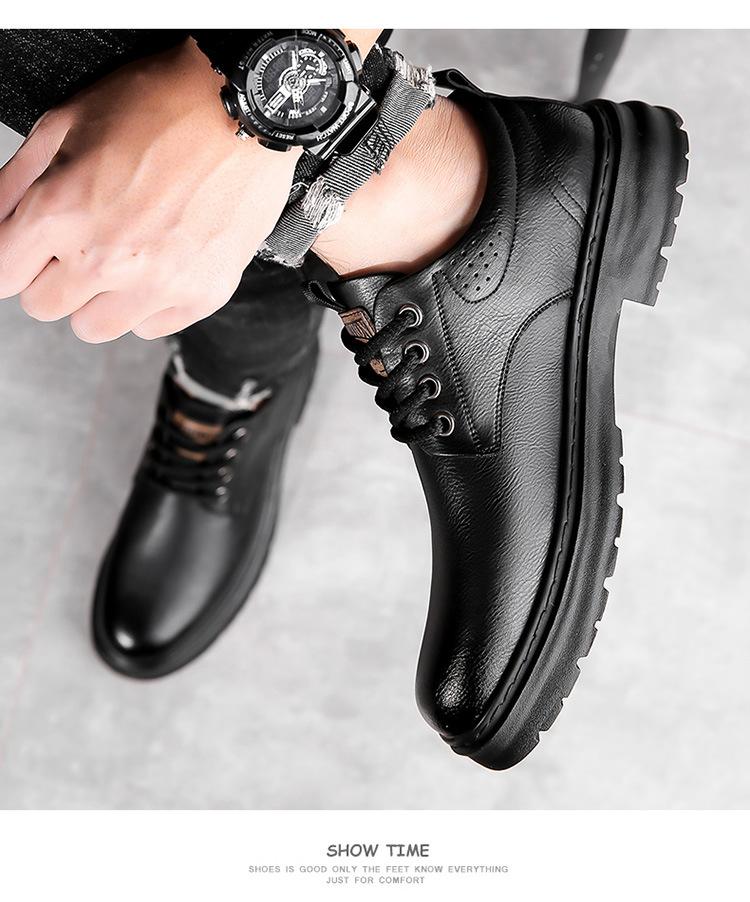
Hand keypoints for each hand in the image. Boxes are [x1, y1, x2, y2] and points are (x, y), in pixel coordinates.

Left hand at [0, 39, 298, 341]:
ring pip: (95, 328)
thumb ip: (16, 180)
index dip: (14, 258)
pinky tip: (161, 262)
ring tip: (123, 257)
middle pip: (46, 307)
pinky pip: (151, 328)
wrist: (243, 112)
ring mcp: (159, 283)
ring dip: (98, 299)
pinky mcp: (202, 295)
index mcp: (62, 212)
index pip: (4, 276)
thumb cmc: (161, 106)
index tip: (29, 250)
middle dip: (55, 276)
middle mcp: (108, 259)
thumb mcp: (67, 122)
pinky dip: (149, 304)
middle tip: (82, 244)